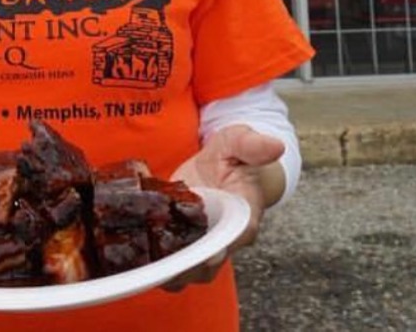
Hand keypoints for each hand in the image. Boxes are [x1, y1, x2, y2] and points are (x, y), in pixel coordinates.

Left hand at [161, 125, 285, 292]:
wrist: (221, 166)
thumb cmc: (233, 155)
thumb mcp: (239, 142)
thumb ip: (252, 144)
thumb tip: (276, 145)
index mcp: (245, 216)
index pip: (238, 237)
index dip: (222, 248)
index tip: (205, 255)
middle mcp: (227, 239)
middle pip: (210, 266)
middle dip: (188, 269)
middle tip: (163, 264)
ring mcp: (206, 247)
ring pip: (191, 273)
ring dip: (170, 273)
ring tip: (147, 264)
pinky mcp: (187, 246)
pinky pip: (175, 266)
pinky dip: (157, 265)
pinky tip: (139, 255)